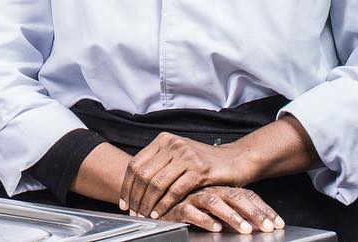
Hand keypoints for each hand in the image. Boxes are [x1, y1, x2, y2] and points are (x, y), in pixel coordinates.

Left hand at [121, 133, 278, 230]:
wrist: (233, 159)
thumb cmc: (203, 161)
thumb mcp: (178, 156)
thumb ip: (160, 164)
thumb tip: (135, 184)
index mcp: (163, 140)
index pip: (136, 164)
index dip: (127, 185)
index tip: (124, 202)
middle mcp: (172, 144)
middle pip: (143, 174)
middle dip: (135, 197)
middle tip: (133, 213)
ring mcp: (185, 156)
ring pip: (157, 183)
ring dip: (148, 204)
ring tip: (144, 216)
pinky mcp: (198, 169)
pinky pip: (175, 191)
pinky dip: (164, 206)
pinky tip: (159, 215)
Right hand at [172, 187, 283, 234]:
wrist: (163, 201)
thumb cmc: (192, 204)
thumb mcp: (218, 206)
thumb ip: (234, 212)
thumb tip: (259, 223)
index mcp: (222, 189)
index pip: (247, 195)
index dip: (263, 209)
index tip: (277, 224)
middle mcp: (210, 190)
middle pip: (235, 197)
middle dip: (253, 213)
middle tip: (267, 227)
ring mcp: (194, 197)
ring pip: (215, 203)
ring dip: (232, 216)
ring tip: (244, 228)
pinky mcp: (178, 207)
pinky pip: (191, 212)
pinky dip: (204, 219)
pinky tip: (214, 227)